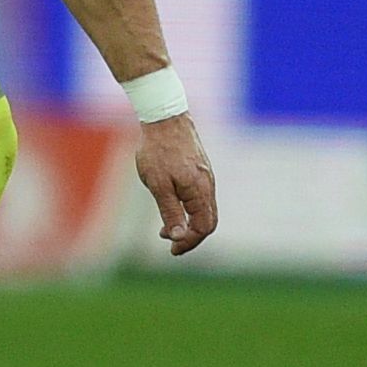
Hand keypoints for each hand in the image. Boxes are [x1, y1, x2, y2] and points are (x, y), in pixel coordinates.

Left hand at [133, 114, 216, 256]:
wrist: (165, 116)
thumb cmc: (158, 151)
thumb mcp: (159, 185)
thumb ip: (170, 212)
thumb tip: (178, 237)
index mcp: (200, 191)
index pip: (204, 227)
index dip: (189, 242)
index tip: (171, 249)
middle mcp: (208, 185)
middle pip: (208, 221)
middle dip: (191, 236)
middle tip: (170, 245)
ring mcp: (206, 176)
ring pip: (205, 209)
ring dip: (189, 223)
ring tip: (165, 228)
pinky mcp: (200, 169)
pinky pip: (201, 197)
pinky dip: (189, 209)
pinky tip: (172, 206)